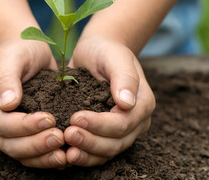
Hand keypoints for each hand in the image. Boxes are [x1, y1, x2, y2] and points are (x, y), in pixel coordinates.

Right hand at [0, 39, 65, 167]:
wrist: (27, 50)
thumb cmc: (19, 49)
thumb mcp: (13, 56)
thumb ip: (6, 78)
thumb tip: (7, 104)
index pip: (0, 123)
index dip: (24, 125)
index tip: (49, 118)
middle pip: (9, 144)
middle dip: (35, 144)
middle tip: (60, 137)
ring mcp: (3, 131)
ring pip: (19, 153)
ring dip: (41, 156)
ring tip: (64, 154)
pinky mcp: (19, 135)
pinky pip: (29, 154)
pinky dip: (45, 158)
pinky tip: (63, 156)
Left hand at [65, 36, 154, 165]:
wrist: (97, 52)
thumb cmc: (106, 51)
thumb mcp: (115, 57)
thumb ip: (124, 77)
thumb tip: (127, 103)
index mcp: (142, 103)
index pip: (123, 123)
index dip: (100, 124)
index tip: (75, 118)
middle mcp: (136, 121)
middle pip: (116, 143)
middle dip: (91, 142)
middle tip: (67, 134)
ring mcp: (123, 131)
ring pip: (107, 152)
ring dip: (86, 154)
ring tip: (66, 151)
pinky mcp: (106, 135)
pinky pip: (98, 153)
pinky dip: (84, 156)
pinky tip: (66, 155)